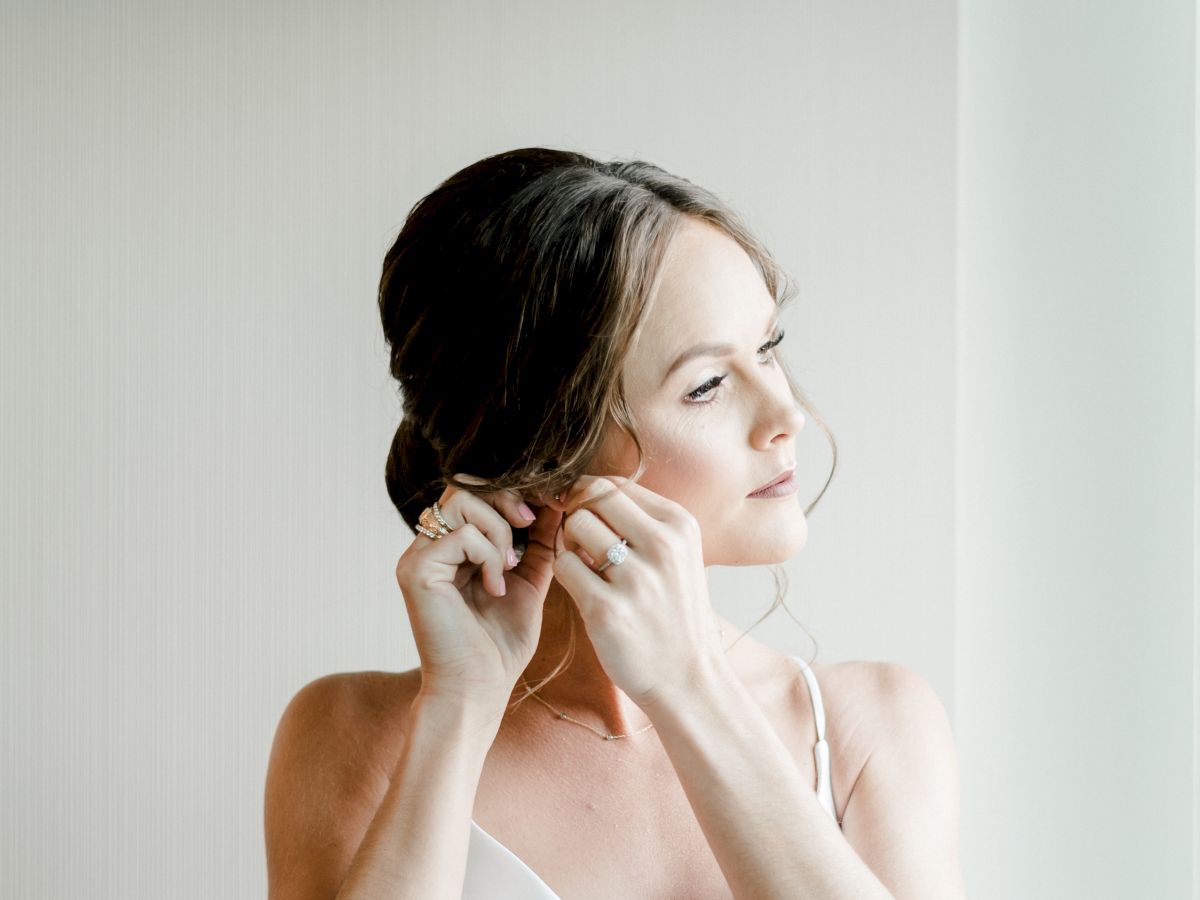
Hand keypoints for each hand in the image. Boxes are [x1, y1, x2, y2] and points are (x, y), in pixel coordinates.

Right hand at [394, 475, 563, 706]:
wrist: (480, 688)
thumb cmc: (501, 644)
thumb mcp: (529, 580)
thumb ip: (538, 541)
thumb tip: (557, 501)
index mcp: (452, 546)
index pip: (475, 491)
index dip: (512, 493)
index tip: (545, 509)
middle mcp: (429, 545)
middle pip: (464, 485)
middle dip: (505, 500)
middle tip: (528, 526)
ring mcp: (418, 556)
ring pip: (460, 501)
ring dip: (497, 530)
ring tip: (508, 567)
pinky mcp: (415, 571)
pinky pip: (459, 536)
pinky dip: (488, 557)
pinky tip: (494, 588)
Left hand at [551, 475, 722, 709]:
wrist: (688, 677)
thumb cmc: (673, 611)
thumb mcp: (677, 555)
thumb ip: (639, 519)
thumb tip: (586, 486)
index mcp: (679, 525)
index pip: (614, 483)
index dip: (587, 496)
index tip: (583, 516)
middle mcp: (662, 545)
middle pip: (591, 497)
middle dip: (576, 515)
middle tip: (582, 544)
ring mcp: (636, 578)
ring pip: (574, 527)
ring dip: (569, 545)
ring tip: (585, 568)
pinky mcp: (607, 610)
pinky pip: (564, 566)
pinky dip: (567, 575)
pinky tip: (584, 591)